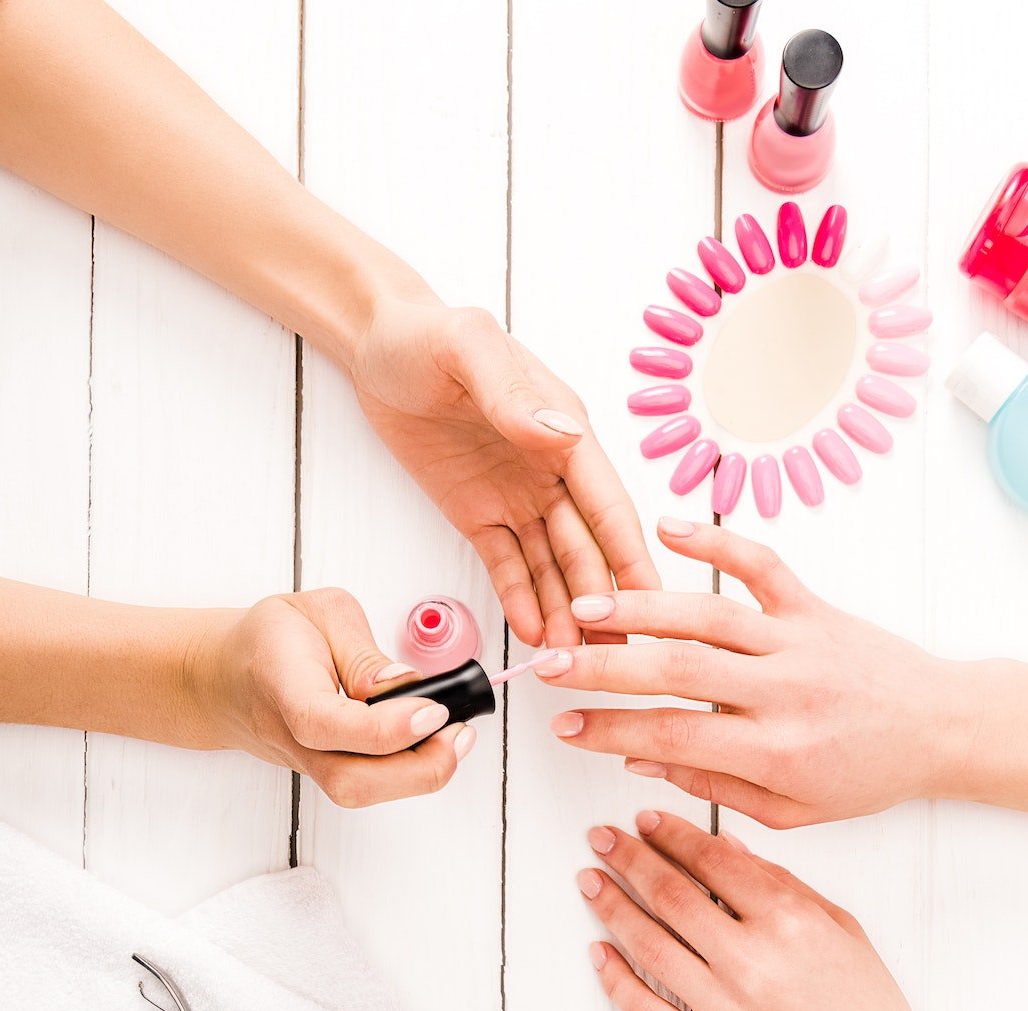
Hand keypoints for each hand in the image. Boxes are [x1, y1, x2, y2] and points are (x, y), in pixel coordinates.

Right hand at [188, 588, 472, 805]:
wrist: (225, 677)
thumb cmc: (271, 639)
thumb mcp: (318, 613)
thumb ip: (360, 649)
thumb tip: (403, 684)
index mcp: (282, 684)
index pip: (327, 723)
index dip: (384, 726)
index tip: (433, 710)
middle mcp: (291, 737)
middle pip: (348, 781)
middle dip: (416, 769)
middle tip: (458, 732)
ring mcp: (306, 763)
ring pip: (358, 793)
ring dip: (417, 776)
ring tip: (453, 739)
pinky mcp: (325, 772)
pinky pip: (366, 785)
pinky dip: (406, 771)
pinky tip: (432, 744)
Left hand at [351, 297, 658, 647]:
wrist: (374, 346)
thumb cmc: (424, 335)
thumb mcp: (468, 349)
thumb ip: (513, 395)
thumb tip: (563, 434)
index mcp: (565, 431)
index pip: (607, 503)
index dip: (630, 553)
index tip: (653, 598)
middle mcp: (552, 470)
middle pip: (587, 547)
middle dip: (603, 600)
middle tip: (616, 652)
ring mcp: (518, 497)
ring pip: (552, 566)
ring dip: (565, 611)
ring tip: (572, 658)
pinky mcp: (480, 515)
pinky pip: (508, 566)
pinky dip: (522, 600)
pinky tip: (534, 633)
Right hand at [538, 518, 981, 827]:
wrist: (941, 726)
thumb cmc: (866, 773)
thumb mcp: (791, 810)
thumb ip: (714, 788)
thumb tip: (641, 760)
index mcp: (776, 750)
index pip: (673, 737)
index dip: (610, 731)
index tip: (566, 727)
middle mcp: (784, 690)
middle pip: (678, 670)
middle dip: (606, 666)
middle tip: (552, 663)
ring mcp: (798, 639)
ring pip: (708, 615)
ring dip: (641, 607)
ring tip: (585, 607)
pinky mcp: (814, 605)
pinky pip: (760, 564)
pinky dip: (716, 538)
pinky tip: (667, 527)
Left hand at [579, 811, 932, 1010]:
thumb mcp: (842, 930)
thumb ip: (784, 886)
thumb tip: (726, 847)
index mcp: (791, 923)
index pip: (713, 862)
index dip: (672, 835)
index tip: (645, 820)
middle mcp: (753, 963)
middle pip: (671, 896)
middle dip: (629, 859)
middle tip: (601, 838)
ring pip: (649, 946)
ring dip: (612, 907)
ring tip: (590, 881)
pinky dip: (614, 979)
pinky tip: (598, 952)